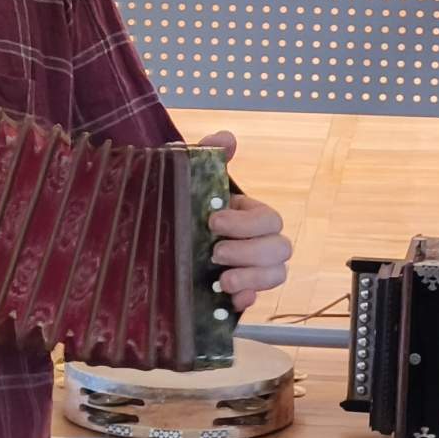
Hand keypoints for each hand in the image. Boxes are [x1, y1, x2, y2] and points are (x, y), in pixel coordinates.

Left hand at [195, 131, 290, 312]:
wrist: (158, 241)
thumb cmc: (185, 206)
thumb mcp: (192, 179)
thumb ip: (209, 155)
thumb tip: (226, 138)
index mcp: (251, 216)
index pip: (270, 220)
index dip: (247, 223)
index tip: (213, 221)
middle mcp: (258, 243)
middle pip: (280, 249)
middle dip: (250, 252)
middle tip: (215, 252)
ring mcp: (252, 269)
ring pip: (277, 274)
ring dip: (253, 277)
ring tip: (223, 280)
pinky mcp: (239, 291)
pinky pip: (257, 299)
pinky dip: (247, 299)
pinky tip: (229, 299)